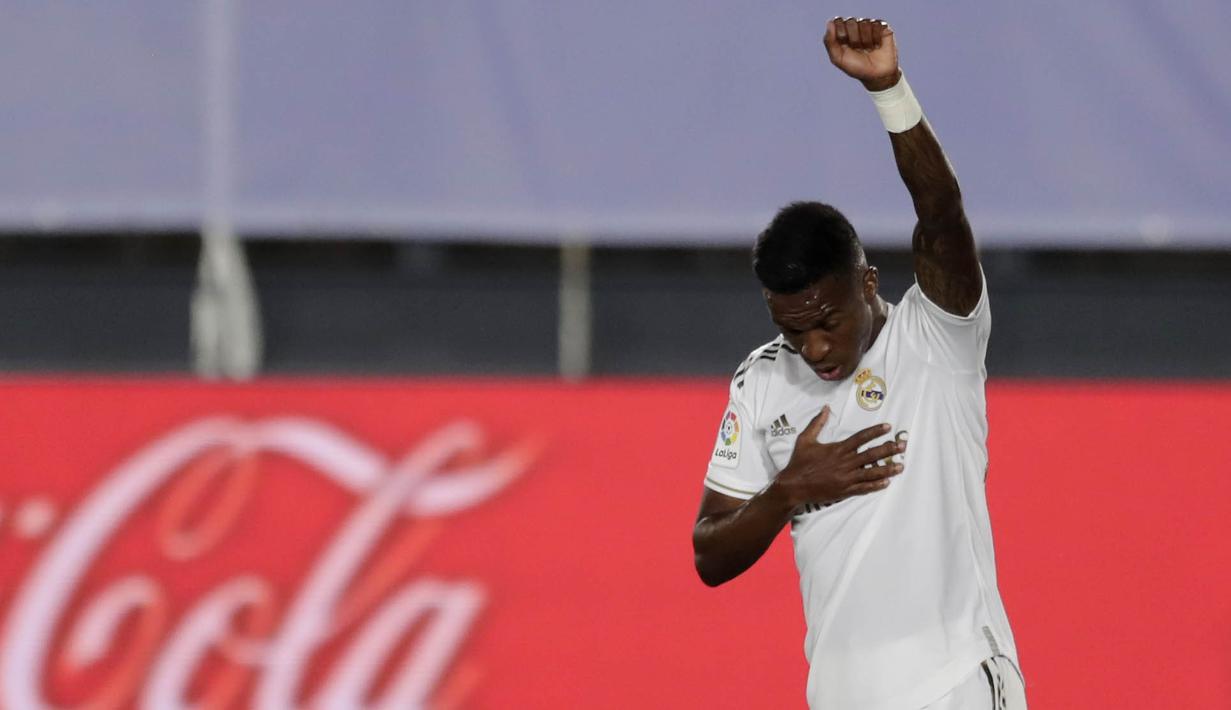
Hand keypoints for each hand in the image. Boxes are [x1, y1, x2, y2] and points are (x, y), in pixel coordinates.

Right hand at [773, 406, 904, 507]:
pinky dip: (876, 485)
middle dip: (889, 449)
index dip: (876, 431)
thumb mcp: (805, 439)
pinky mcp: (845, 490)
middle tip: (902, 446)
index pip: (861, 438)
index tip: (888, 427)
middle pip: (872, 455)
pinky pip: (864, 488)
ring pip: (872, 472)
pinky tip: (886, 482)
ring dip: (888, 469)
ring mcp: (846, 478)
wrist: (793, 486)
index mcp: (838, 449)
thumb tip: (825, 408)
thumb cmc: (799, 462)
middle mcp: (845, 462)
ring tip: (901, 466)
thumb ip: (817, 423)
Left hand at [823, 17, 900, 91]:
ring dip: (866, 40)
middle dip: (853, 39)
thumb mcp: (838, 59)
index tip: (845, 47)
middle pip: (850, 21)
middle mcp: (856, 26)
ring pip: (864, 23)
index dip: (841, 35)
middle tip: (858, 49)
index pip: (838, 21)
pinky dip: (876, 38)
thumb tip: (830, 22)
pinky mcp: (883, 26)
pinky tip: (877, 45)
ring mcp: (869, 25)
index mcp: (842, 32)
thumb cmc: (856, 67)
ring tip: (869, 49)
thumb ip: (829, 42)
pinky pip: (877, 24)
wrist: (877, 75)